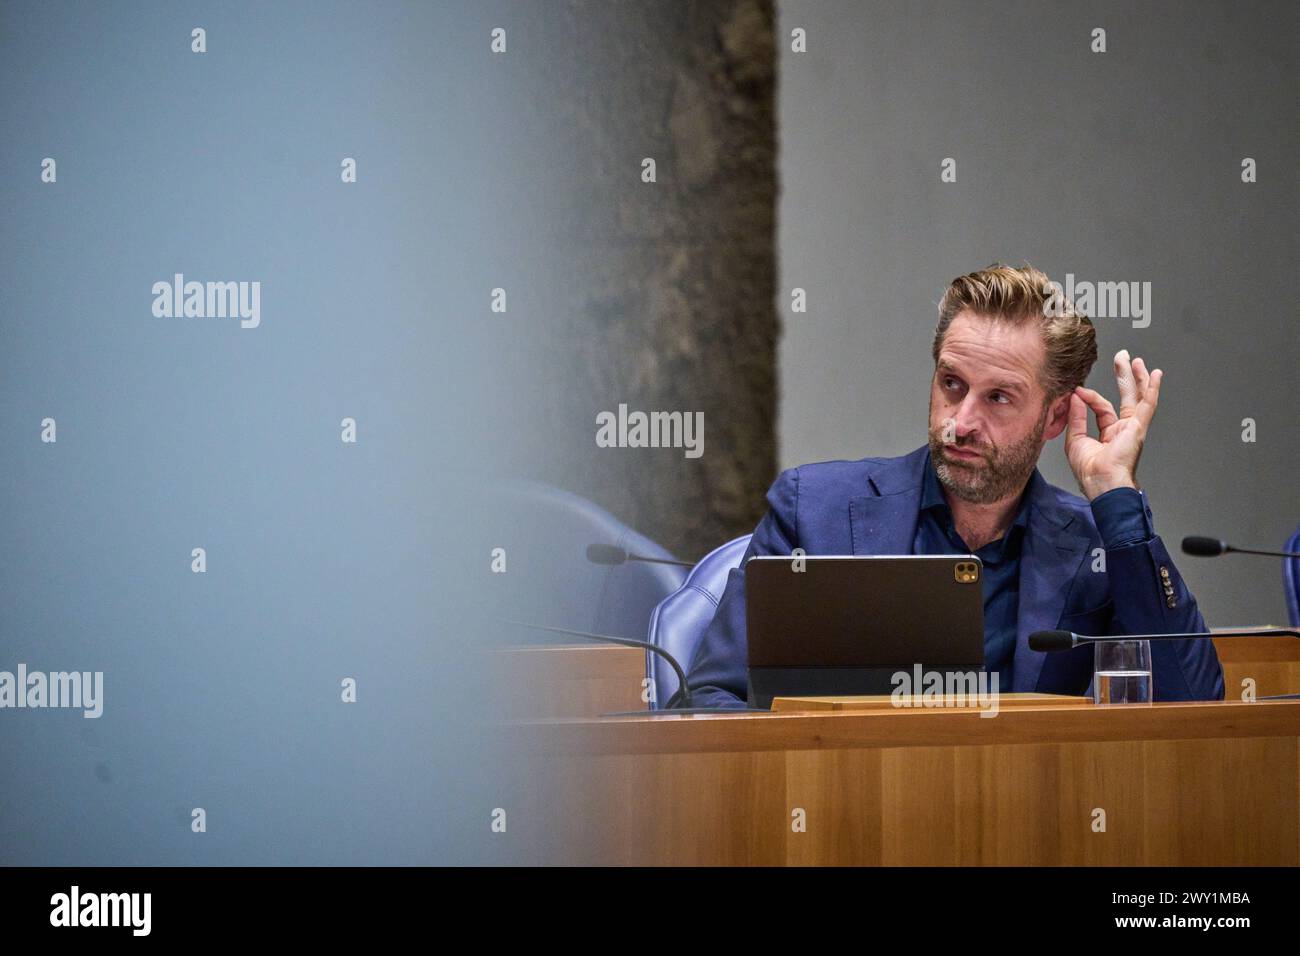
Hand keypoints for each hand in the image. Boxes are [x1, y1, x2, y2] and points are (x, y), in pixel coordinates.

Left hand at [1065, 349, 1161, 500]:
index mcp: (1110, 433)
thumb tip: (1075, 396)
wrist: (1101, 483)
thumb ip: (1076, 416)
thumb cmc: (1090, 471)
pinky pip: (1148, 404)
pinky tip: (1155, 375)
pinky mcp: (1138, 427)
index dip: (1089, 397)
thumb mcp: (1076, 439)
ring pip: (1138, 397)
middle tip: (1122, 358)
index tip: (1077, 390)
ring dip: (1137, 377)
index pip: (1101, 407)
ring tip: (1134, 360)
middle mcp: (1123, 428)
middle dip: (1124, 376)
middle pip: (1125, 396)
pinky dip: (1152, 389)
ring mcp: (1133, 427)